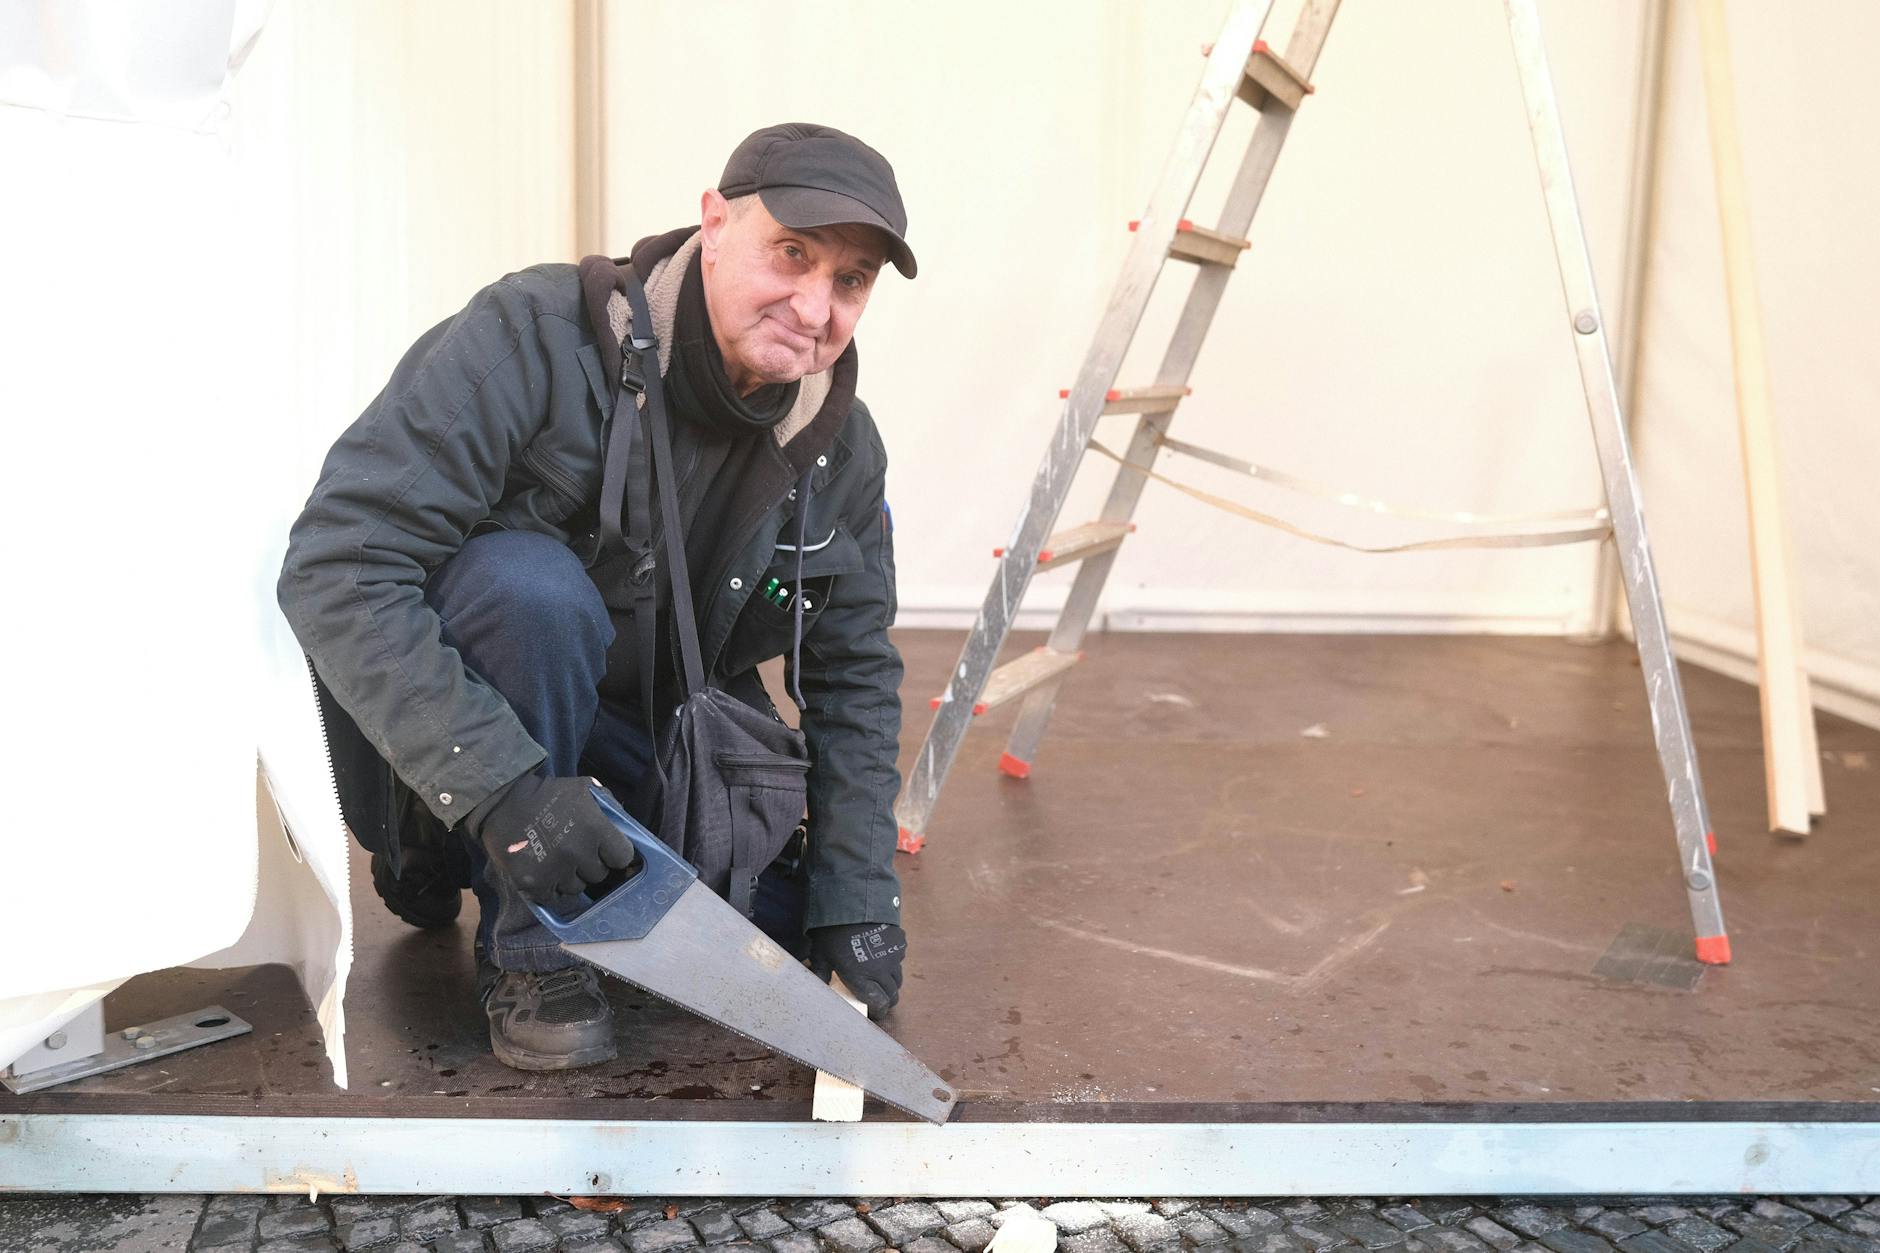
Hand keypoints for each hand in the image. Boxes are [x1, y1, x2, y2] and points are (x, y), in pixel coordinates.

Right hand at [468, 771, 636, 904]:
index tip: (606, 851)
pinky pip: (555, 898)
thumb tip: (626, 828)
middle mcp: (578, 852)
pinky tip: (545, 872)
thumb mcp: (584, 789)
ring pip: (578, 888)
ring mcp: (556, 870)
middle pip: (600, 874)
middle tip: (576, 852)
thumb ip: (608, 806)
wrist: (501, 801)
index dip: (615, 854)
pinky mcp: (534, 884)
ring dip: (571, 878)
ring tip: (557, 860)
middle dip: (591, 864)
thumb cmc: (547, 794)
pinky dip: (552, 889)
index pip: (622, 856)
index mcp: (595, 828)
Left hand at [808, 922, 905, 1014]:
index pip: (880, 1004)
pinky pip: (899, 960)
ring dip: (891, 983)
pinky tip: (881, 955)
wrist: (851, 902)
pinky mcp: (899, 943)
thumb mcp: (821, 955)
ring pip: (898, 979)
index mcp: (861, 978)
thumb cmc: (832, 932)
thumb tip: (818, 985)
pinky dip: (893, 963)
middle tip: (878, 998)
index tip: (874, 1010)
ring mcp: (893, 956)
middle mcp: (881, 971)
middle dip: (887, 1000)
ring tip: (879, 978)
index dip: (879, 1011)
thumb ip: (821, 973)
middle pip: (893, 995)